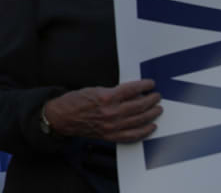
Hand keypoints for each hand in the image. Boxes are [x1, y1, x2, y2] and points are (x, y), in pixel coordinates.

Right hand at [44, 79, 162, 141]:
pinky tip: (151, 127)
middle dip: (152, 100)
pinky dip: (144, 131)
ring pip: (139, 120)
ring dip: (152, 114)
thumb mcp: (94, 89)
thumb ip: (113, 91)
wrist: (62, 118)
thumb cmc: (75, 102)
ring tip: (158, 109)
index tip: (151, 84)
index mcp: (106, 97)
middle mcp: (111, 112)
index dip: (144, 86)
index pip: (132, 90)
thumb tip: (132, 92)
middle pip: (139, 105)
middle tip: (157, 96)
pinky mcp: (111, 136)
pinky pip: (133, 135)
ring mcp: (112, 126)